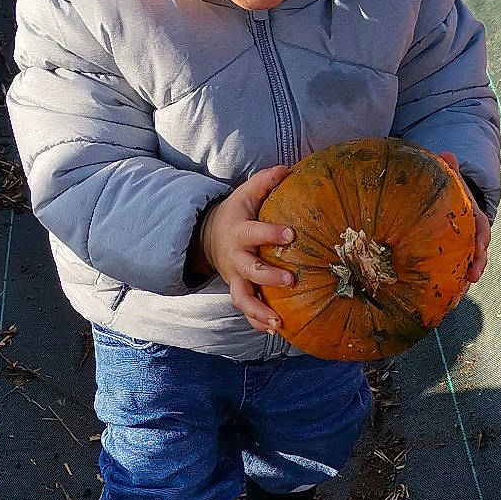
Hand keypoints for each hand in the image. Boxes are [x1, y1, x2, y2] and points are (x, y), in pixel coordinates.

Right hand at [197, 165, 293, 332]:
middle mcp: (236, 259)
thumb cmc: (236, 214)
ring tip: (278, 322)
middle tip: (291, 279)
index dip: (270, 233)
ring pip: (242, 298)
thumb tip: (286, 169)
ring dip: (259, 311)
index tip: (291, 234)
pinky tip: (275, 330)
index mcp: (239, 233)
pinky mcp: (238, 291)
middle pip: (249, 270)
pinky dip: (257, 322)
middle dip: (269, 276)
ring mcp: (235, 278)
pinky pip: (246, 311)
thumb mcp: (246, 195)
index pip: (254, 233)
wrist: (209, 239)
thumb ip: (265, 182)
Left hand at [437, 152, 489, 282]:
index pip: (481, 226)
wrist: (442, 199)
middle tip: (472, 277)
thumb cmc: (445, 190)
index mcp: (471, 215)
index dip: (481, 237)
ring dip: (466, 277)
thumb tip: (448, 154)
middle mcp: (470, 232)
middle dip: (478, 263)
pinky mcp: (450, 254)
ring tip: (461, 292)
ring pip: (468, 262)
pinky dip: (453, 281)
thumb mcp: (448, 179)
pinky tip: (447, 294)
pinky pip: (454, 268)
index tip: (479, 247)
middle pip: (479, 249)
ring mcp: (462, 245)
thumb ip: (449, 169)